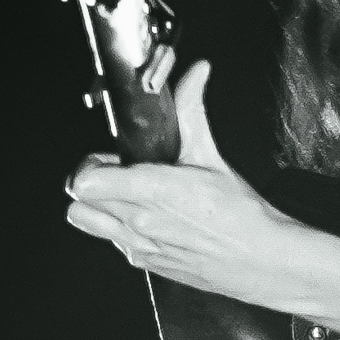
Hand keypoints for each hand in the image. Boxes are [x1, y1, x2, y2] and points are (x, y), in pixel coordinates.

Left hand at [65, 60, 316, 309]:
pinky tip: (154, 221)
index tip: (115, 159)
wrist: (263, 260)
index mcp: (151, 191)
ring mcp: (138, 247)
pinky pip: (114, 244)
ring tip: (130, 198)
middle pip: (76, 203)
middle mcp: (137, 223)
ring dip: (100, 208)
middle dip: (93, 184)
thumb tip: (193, 75)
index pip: (84, 181)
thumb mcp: (213, 156)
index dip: (93, 165)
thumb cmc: (243, 215)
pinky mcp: (145, 264)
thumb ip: (191, 112)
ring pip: (87, 224)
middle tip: (121, 176)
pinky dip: (123, 230)